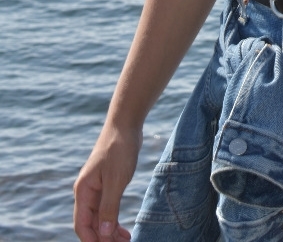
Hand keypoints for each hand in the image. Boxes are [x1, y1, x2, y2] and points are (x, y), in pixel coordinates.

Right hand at [73, 123, 141, 241]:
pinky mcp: (107, 184)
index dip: (93, 241)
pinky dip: (114, 221)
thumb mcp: (116, 180)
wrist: (125, 125)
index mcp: (84, 191)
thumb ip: (109, 207)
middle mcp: (87, 192)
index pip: (82, 225)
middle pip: (91, 224)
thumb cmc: (119, 149)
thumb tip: (103, 234)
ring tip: (126, 240)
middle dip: (104, 239)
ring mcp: (97, 189)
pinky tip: (124, 229)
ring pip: (100, 218)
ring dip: (110, 232)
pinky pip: (107, 209)